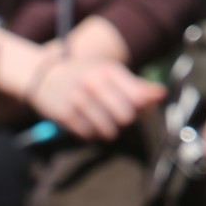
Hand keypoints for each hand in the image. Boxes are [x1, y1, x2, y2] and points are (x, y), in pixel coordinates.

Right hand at [29, 58, 165, 140]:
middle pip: (125, 117)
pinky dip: (91, 134)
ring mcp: (78, 100)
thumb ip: (136, 85)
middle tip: (116, 116)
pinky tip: (87, 124)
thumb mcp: (109, 72)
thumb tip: (161, 95)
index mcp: (108, 70)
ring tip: (101, 121)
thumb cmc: (84, 75)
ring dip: (108, 130)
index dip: (141, 108)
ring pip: (108, 130)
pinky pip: (89, 135)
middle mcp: (93, 83)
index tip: (136, 108)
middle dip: (124, 121)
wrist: (44, 76)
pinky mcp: (65, 115)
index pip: (138, 98)